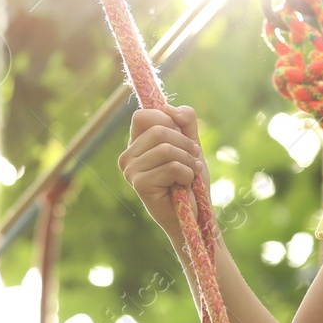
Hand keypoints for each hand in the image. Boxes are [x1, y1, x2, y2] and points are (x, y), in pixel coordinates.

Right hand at [118, 105, 208, 238]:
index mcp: (136, 144)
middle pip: (158, 130)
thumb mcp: (191, 145)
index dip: (168, 121)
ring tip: (191, 174)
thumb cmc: (190, 180)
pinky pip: (171, 167)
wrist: (194, 214)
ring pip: (166, 149)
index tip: (183, 138)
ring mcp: (130, 171)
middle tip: (194, 159)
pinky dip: (187, 175)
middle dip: (185, 144)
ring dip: (188, 161)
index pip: (143, 115)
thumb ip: (185, 122)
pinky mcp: (139, 184)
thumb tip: (169, 107)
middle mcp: (128, 156)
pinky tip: (184, 186)